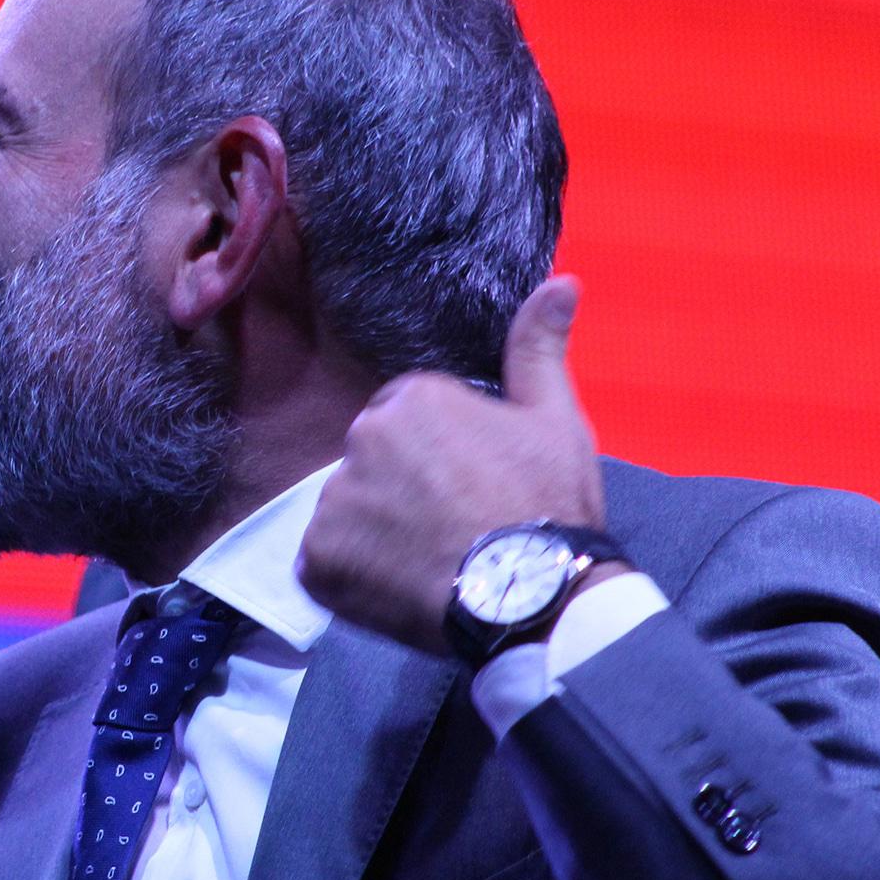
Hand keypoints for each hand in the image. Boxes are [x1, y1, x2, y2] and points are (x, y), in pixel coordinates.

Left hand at [299, 276, 606, 654]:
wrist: (532, 596)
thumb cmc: (546, 505)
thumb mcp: (554, 421)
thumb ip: (539, 349)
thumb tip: (561, 282)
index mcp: (412, 400)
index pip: (407, 420)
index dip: (439, 457)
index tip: (470, 487)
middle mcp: (361, 439)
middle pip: (373, 462)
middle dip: (402, 489)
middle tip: (451, 526)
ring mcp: (335, 502)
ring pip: (348, 511)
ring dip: (375, 532)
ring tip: (429, 559)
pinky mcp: (318, 559)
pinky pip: (326, 562)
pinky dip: (353, 575)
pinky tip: (398, 585)